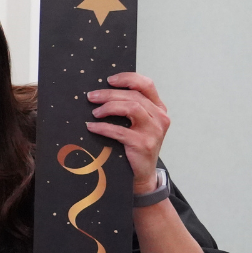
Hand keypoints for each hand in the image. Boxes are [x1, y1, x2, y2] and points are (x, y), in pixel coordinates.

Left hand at [85, 72, 170, 194]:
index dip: (127, 78)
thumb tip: (102, 92)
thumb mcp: (140, 123)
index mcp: (159, 108)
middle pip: (133, 96)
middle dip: (109, 94)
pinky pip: (120, 130)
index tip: (109, 80)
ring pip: (131, 108)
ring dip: (109, 107)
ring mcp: (154, 131)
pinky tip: (91, 127)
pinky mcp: (143, 144)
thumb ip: (131, 106)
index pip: (146, 84)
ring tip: (94, 112)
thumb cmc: (137, 145)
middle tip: (91, 97)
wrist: (143, 174)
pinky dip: (103, 127)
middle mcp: (160, 117)